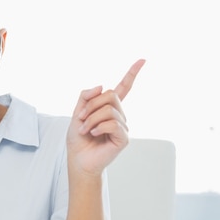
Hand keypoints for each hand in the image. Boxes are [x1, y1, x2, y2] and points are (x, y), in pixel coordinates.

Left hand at [66, 59, 145, 175]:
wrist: (78, 159)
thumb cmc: (78, 138)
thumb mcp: (77, 112)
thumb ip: (86, 96)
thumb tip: (102, 86)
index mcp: (108, 107)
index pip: (123, 88)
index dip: (132, 74)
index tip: (142, 60)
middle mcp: (119, 115)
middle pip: (111, 95)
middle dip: (92, 105)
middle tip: (82, 118)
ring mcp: (122, 126)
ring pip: (109, 110)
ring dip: (92, 119)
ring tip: (86, 130)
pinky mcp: (123, 138)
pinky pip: (113, 123)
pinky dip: (99, 127)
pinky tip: (94, 134)